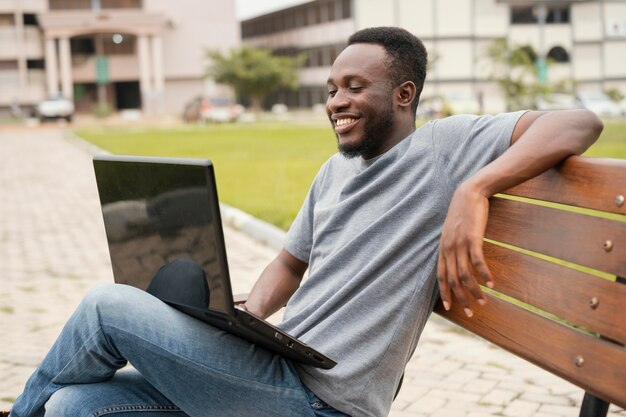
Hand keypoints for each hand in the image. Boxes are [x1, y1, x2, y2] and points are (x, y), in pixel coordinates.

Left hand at [437, 182, 493, 316]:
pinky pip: (477, 262)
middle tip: (471, 312)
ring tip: (484, 302)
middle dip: (461, 298)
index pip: (440, 276)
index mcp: (442, 249)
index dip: (444, 292)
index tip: (450, 307)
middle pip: (452, 280)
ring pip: (464, 274)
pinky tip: (491, 284)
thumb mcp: (453, 232)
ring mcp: (459, 244)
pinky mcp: (472, 238)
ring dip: (474, 291)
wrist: (468, 194)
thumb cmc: (462, 214)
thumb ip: (452, 247)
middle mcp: (448, 249)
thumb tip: (456, 260)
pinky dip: (484, 275)